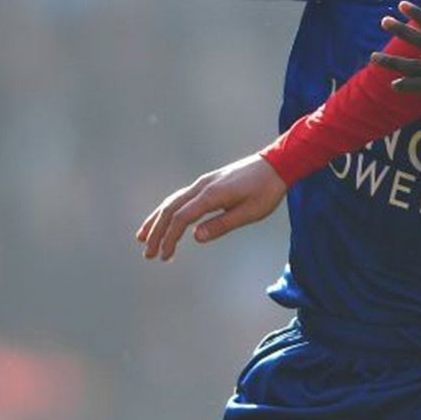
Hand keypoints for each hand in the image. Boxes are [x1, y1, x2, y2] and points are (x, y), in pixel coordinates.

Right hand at [136, 155, 287, 259]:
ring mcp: (203, 182)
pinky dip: (169, 210)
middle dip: (156, 232)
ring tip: (143, 238)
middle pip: (170, 209)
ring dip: (157, 220)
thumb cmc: (266, 190)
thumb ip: (222, 225)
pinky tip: (165, 220)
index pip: (181, 218)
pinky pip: (181, 197)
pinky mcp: (208, 183)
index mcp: (212, 194)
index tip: (164, 256)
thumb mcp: (249, 213)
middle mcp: (202, 186)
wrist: (277, 164)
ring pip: (172, 201)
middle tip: (148, 254)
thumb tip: (195, 238)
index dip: (170, 238)